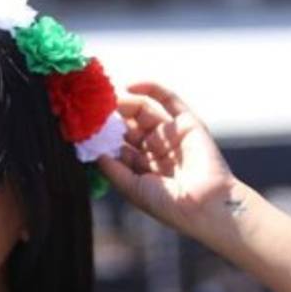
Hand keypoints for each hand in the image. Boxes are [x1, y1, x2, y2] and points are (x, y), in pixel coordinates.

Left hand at [98, 82, 239, 236]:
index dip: (102, 136)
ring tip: (108, 98)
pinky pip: (168, 100)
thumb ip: (113, 169)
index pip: (117, 146)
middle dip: (112, 117)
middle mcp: (155, 150)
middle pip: (128, 126)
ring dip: (125, 102)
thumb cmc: (169, 205)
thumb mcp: (133, 188)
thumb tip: (94, 151)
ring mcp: (170, 135)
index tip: (84, 126)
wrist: (206, 205)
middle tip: (94, 107)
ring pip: (144, 111)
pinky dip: (151, 89)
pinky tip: (130, 86)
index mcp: (141, 168)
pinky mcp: (187, 122)